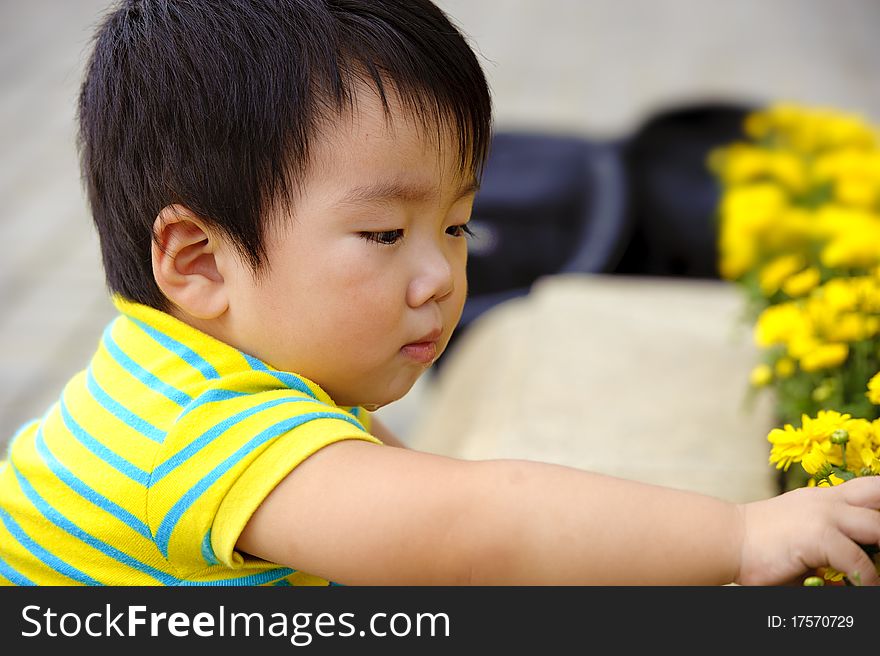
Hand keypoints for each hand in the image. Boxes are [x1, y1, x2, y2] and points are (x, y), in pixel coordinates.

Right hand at [735, 476, 879, 584]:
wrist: (726, 541)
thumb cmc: (759, 546)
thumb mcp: (800, 537)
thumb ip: (831, 548)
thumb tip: (853, 579)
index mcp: (822, 498)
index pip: (869, 487)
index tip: (878, 531)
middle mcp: (826, 501)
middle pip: (879, 496)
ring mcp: (823, 515)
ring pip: (877, 526)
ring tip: (877, 574)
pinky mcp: (818, 536)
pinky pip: (858, 561)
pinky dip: (865, 578)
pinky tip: (860, 587)